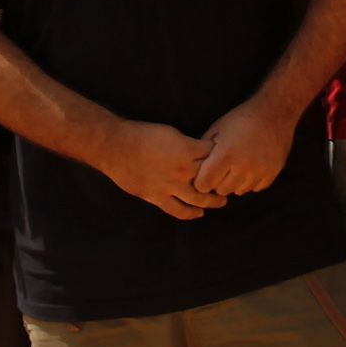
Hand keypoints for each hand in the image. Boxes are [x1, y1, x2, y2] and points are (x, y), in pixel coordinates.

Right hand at [105, 121, 221, 219]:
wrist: (115, 146)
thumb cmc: (142, 135)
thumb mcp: (171, 133)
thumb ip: (187, 145)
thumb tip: (201, 152)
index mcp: (187, 150)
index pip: (214, 156)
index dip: (222, 157)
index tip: (228, 160)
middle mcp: (182, 170)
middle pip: (211, 180)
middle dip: (222, 183)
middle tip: (230, 184)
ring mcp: (169, 186)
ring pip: (198, 199)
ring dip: (212, 201)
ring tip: (221, 202)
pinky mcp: (156, 197)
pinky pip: (177, 210)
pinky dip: (190, 214)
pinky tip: (198, 214)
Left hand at [195, 99, 296, 197]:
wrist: (274, 113)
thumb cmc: (240, 120)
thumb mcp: (216, 130)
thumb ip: (203, 152)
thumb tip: (191, 170)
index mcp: (225, 154)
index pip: (204, 185)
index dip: (201, 181)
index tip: (204, 174)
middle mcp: (243, 166)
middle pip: (221, 190)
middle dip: (218, 182)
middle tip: (220, 169)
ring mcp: (259, 171)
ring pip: (238, 191)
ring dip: (234, 182)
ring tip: (235, 166)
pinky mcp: (272, 173)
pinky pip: (255, 188)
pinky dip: (250, 181)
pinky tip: (250, 166)